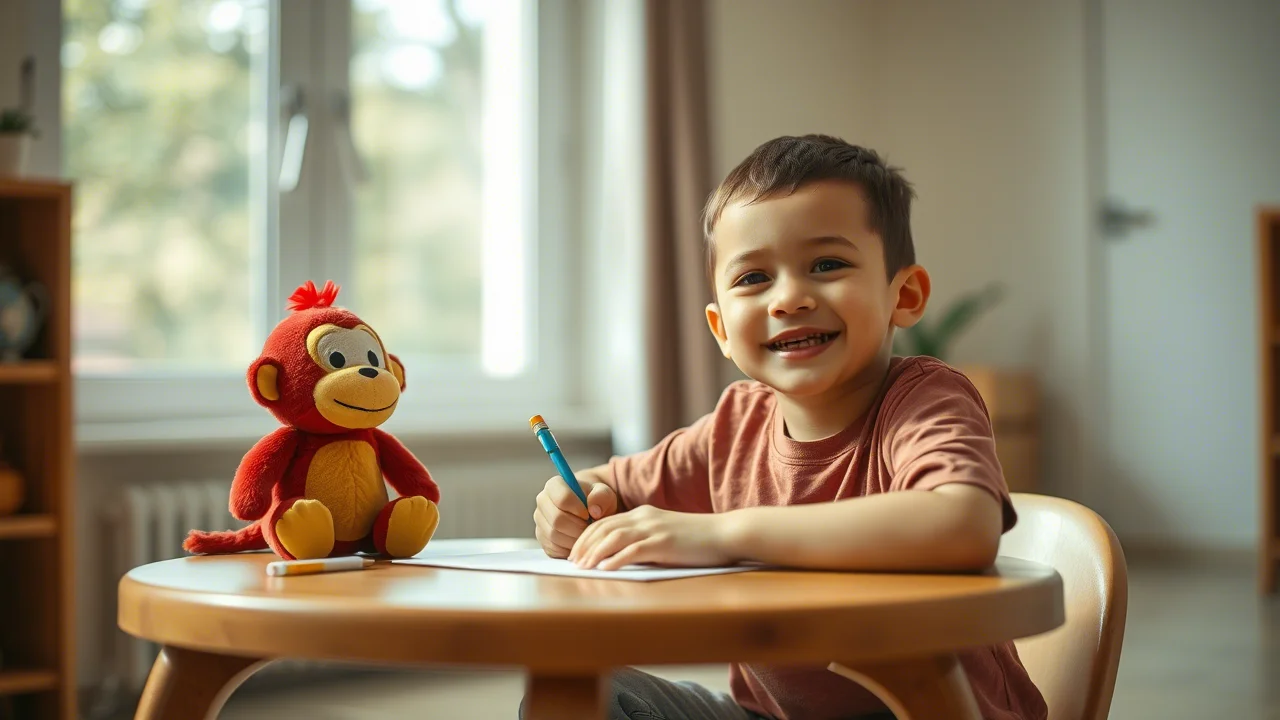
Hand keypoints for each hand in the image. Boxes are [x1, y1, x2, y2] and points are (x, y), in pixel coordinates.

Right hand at [534, 470, 618, 558]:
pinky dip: (569, 548)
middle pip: (557, 520)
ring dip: (574, 538)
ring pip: (555, 535)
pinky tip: (579, 540)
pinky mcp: (543, 539)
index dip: (578, 509)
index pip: (562, 498)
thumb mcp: (604, 494)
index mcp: (554, 485)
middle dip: (577, 527)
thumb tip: (594, 510)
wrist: (589, 511)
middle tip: (590, 528)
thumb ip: (601, 496)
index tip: (589, 514)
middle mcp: (543, 502)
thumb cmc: (596, 500)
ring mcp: (540, 522)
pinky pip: (554, 548)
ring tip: (586, 533)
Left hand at [569, 505, 733, 569]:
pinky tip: (604, 570)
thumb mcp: (666, 536)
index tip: (576, 553)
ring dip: (594, 553)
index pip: (605, 522)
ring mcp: (654, 528)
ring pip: (613, 537)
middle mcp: (644, 517)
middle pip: (603, 528)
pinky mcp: (663, 542)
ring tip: (582, 567)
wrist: (725, 534)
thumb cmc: (698, 540)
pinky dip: (615, 560)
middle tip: (572, 562)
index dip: (587, 537)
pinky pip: (633, 550)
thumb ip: (645, 542)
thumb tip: (622, 559)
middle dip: (584, 545)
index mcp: (643, 514)